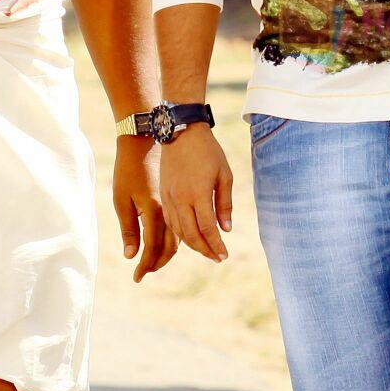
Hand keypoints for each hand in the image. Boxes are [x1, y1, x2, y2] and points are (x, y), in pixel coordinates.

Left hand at [113, 137, 174, 281]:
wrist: (145, 142)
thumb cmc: (128, 169)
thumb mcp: (121, 199)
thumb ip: (129, 229)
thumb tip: (131, 256)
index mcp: (153, 210)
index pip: (152, 247)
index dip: (146, 264)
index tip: (138, 278)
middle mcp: (168, 210)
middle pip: (169, 247)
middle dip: (158, 263)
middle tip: (145, 273)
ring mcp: (175, 204)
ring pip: (177, 238)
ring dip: (167, 254)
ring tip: (154, 264)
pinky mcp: (176, 199)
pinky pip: (178, 226)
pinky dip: (173, 239)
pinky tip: (165, 244)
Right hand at [159, 126, 233, 263]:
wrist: (181, 133)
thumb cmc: (208, 152)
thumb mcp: (224, 175)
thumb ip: (224, 204)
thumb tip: (226, 229)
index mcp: (198, 194)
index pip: (207, 228)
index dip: (216, 245)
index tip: (224, 256)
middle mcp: (180, 199)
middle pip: (191, 235)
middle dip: (205, 250)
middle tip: (217, 257)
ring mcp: (169, 197)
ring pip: (178, 230)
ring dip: (193, 244)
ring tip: (206, 249)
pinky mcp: (163, 195)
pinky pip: (170, 221)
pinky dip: (180, 232)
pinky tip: (190, 236)